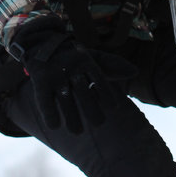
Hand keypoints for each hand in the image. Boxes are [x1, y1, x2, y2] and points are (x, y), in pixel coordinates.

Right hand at [10, 17, 123, 133]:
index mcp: (85, 61)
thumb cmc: (73, 56)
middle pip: (82, 90)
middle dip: (91, 107)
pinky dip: (50, 113)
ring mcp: (55, 75)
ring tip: (78, 132)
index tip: (113, 107)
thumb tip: (135, 71)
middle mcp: (70, 67)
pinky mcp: (40, 81)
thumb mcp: (92, 57)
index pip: (98, 77)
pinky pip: (44, 99)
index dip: (105, 92)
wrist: (42, 43)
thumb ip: (112, 65)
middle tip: (99, 124)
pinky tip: (55, 126)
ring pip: (65, 98)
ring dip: (71, 116)